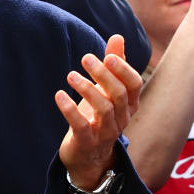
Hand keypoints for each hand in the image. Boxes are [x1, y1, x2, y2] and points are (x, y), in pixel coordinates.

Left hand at [56, 35, 141, 189]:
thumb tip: (117, 37)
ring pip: (103, 109)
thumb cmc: (98, 116)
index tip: (108, 55)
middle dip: (103, 75)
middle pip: (119, 95)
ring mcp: (105, 133)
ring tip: (70, 75)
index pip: (134, 85)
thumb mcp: (106, 90)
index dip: (123, 70)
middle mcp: (121, 119)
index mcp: (129, 105)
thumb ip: (114, 64)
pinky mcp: (86, 143)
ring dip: (87, 89)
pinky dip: (70, 109)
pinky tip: (59, 94)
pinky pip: (81, 126)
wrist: (88, 156)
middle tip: (85, 57)